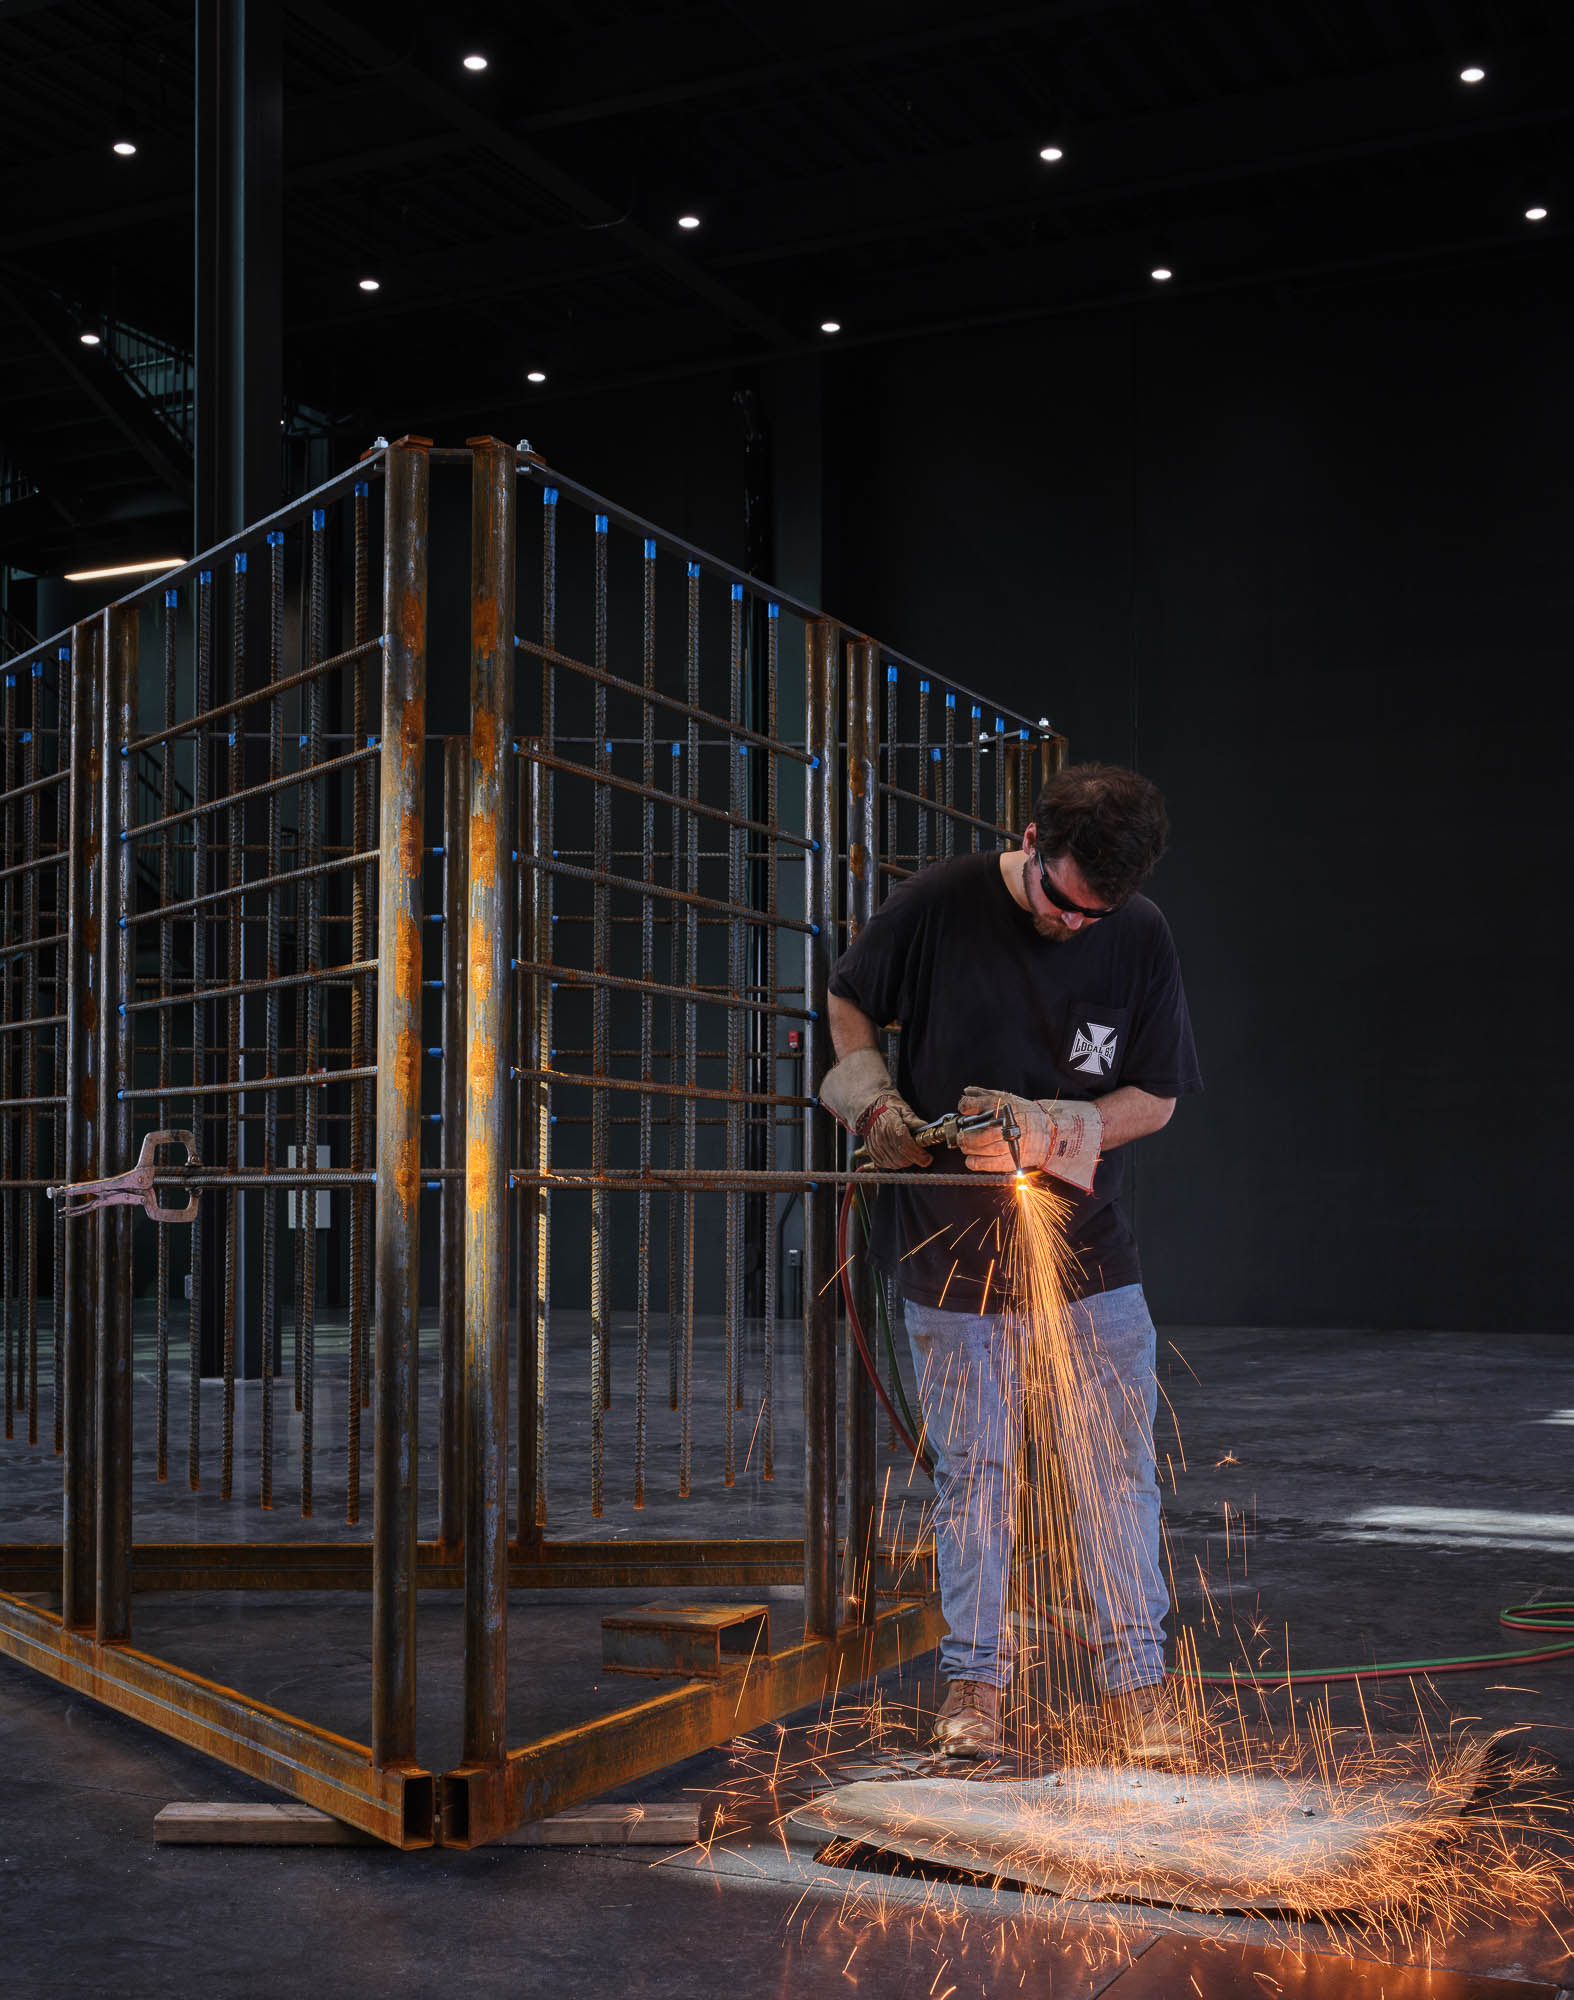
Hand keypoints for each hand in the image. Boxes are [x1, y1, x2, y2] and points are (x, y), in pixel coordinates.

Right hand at [820, 1047, 932, 1169]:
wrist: (869, 1108)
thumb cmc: (888, 1107)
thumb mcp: (903, 1108)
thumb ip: (913, 1119)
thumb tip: (925, 1127)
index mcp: (890, 1125)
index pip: (906, 1145)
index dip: (918, 1154)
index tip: (928, 1158)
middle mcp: (881, 1137)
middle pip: (901, 1156)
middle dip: (914, 1159)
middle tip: (922, 1156)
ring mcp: (875, 1145)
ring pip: (894, 1162)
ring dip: (905, 1162)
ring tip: (912, 1156)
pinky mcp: (872, 1151)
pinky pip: (884, 1164)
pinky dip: (894, 1164)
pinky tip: (900, 1157)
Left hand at [956, 1085, 1101, 1192]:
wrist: (1048, 1132)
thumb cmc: (1025, 1114)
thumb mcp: (1006, 1098)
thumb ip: (983, 1094)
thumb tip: (967, 1092)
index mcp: (1001, 1106)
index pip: (973, 1105)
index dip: (965, 1108)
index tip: (964, 1110)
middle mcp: (1004, 1124)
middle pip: (976, 1131)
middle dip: (964, 1135)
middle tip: (960, 1136)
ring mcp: (1007, 1143)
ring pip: (980, 1148)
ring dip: (969, 1148)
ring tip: (966, 1146)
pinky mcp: (1010, 1159)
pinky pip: (986, 1163)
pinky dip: (975, 1162)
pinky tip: (971, 1159)